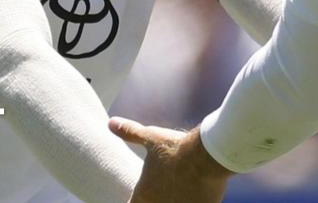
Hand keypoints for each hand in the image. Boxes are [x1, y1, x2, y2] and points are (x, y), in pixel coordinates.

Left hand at [109, 117, 232, 202]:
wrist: (206, 157)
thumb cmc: (176, 148)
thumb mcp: (151, 137)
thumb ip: (130, 133)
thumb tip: (111, 122)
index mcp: (143, 195)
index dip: (136, 199)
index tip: (142, 193)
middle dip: (159, 197)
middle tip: (168, 185)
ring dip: (177, 198)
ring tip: (183, 186)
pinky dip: (195, 199)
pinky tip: (200, 190)